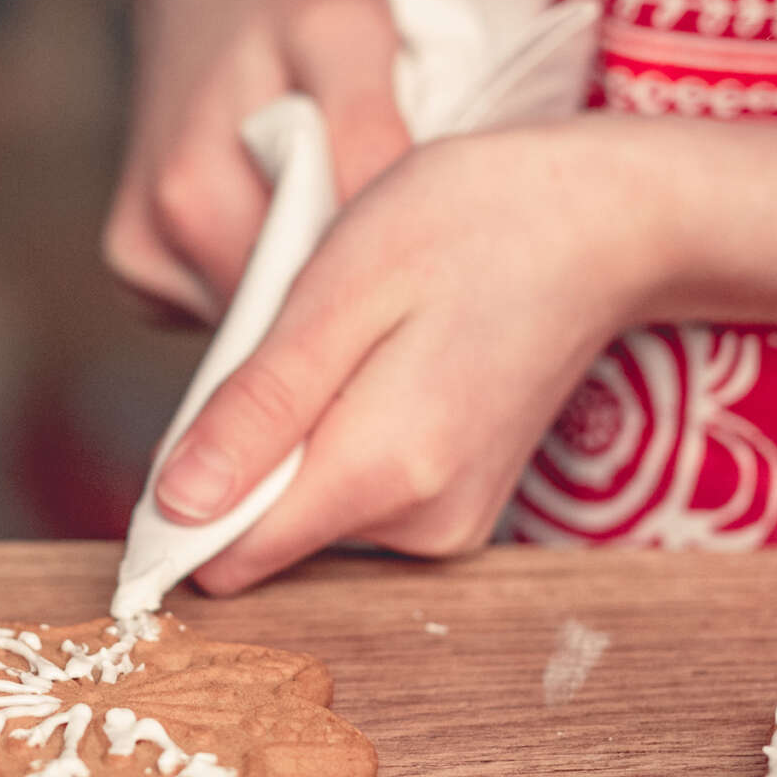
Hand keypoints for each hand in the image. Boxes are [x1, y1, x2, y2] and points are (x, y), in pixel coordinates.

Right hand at [104, 0, 414, 322]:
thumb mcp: (346, 29)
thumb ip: (364, 126)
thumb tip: (380, 235)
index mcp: (192, 195)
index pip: (309, 311)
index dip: (379, 289)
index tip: (431, 250)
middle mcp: (151, 241)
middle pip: (283, 323)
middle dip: (346, 288)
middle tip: (402, 220)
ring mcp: (141, 263)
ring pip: (261, 321)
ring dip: (313, 281)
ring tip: (350, 202)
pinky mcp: (143, 272)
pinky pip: (230, 306)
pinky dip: (276, 275)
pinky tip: (301, 214)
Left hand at [150, 115, 686, 592]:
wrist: (602, 223)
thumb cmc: (470, 223)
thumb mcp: (339, 288)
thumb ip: (260, 408)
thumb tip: (174, 506)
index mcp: (387, 471)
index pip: (228, 553)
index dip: (183, 497)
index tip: (206, 412)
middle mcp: (422, 527)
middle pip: (263, 535)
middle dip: (245, 452)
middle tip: (297, 343)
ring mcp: (447, 527)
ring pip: (305, 514)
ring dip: (294, 439)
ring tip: (352, 342)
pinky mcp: (456, 511)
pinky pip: (351, 497)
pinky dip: (338, 440)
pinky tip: (381, 365)